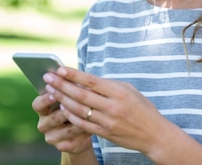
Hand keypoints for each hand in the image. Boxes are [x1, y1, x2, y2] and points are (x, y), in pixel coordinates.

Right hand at [32, 79, 92, 153]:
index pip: (38, 104)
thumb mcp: (69, 95)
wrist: (79, 132)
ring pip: (65, 129)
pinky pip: (73, 139)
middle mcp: (43, 124)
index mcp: (41, 109)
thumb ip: (68, 86)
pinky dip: (83, 131)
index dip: (46, 98)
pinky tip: (92, 125)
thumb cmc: (74, 105)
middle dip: (65, 109)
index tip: (54, 91)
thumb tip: (68, 73)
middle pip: (52, 118)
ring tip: (89, 111)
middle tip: (75, 101)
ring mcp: (52, 137)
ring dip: (78, 120)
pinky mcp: (62, 146)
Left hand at [44, 67, 167, 155]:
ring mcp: (108, 121)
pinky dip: (71, 114)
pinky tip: (62, 106)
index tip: (59, 68)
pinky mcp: (105, 133)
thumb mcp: (129, 90)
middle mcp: (113, 106)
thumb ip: (108, 85)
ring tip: (51, 90)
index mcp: (119, 92)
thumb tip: (85, 78)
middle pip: (81, 94)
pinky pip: (82, 123)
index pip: (91, 81)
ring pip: (79, 109)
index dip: (73, 74)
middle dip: (61, 85)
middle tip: (47, 77)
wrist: (154, 134)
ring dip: (62, 98)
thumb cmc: (142, 107)